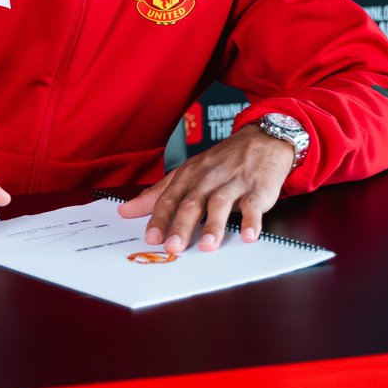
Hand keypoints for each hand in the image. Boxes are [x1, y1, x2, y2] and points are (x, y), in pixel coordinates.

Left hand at [116, 124, 296, 253]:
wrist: (261, 140)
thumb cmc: (221, 161)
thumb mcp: (187, 172)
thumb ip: (158, 194)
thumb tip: (126, 211)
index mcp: (189, 175)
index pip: (170, 197)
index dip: (160, 218)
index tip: (151, 238)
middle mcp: (209, 178)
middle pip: (192, 202)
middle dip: (182, 225)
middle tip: (173, 247)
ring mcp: (233, 183)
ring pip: (220, 203)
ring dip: (214, 225)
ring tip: (207, 246)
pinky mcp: (257, 189)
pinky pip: (253, 206)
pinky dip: (251, 221)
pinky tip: (248, 236)